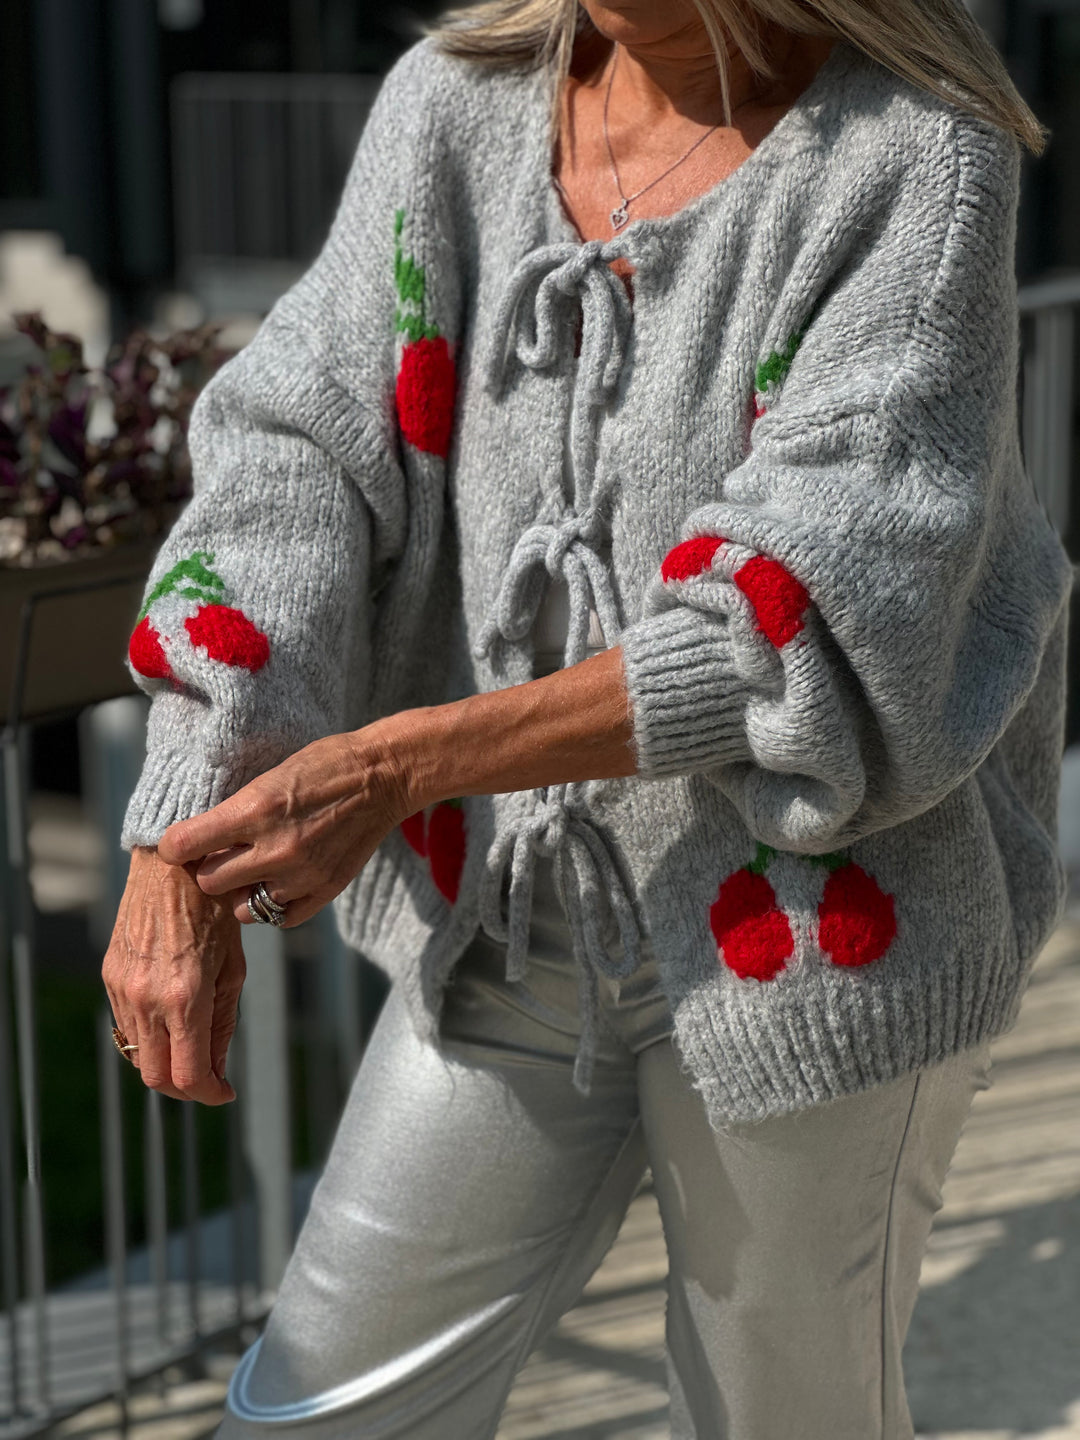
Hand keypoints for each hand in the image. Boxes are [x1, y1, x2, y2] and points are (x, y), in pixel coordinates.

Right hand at [102, 846, 243, 1102]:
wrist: (172, 868)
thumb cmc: (215, 912)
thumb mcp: (233, 969)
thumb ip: (223, 1024)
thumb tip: (218, 1071)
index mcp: (185, 997)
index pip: (188, 1075)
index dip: (209, 1094)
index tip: (225, 1093)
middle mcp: (148, 998)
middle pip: (156, 1076)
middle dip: (185, 1088)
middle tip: (209, 1080)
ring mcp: (123, 988)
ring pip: (138, 1054)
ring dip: (166, 1062)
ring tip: (194, 1049)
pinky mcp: (110, 977)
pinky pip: (126, 1025)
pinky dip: (149, 1035)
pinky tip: (171, 1020)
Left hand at [156, 728, 410, 924]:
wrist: (381, 776)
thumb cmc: (322, 765)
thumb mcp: (268, 776)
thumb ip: (234, 812)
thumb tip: (195, 839)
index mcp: (255, 809)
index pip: (184, 845)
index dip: (174, 847)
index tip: (178, 845)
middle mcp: (276, 847)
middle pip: (209, 882)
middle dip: (209, 869)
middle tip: (221, 856)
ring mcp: (303, 874)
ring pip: (243, 909)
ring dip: (243, 892)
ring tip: (256, 870)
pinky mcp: (325, 891)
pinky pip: (279, 919)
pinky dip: (275, 905)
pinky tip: (280, 882)